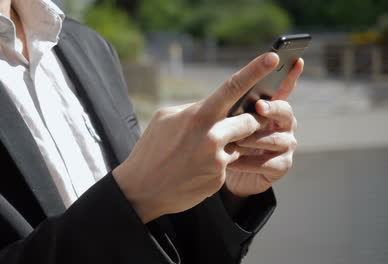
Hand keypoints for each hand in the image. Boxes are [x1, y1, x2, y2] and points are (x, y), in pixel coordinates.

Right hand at [113, 53, 279, 222]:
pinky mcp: (220, 179)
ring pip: (241, 143)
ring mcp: (218, 159)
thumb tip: (214, 105)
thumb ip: (194, 109)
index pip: (232, 87)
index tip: (273, 58)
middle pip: (250, 120)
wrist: (141, 190)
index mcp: (198, 116)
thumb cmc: (151, 149)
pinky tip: (195, 169)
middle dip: (246, 122)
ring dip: (230, 144)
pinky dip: (217, 164)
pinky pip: (229, 164)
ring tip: (199, 152)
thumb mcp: (166, 119)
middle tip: (231, 127)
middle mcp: (212, 136)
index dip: (255, 71)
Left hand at [224, 59, 303, 197]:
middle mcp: (283, 124)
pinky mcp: (281, 166)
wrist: (229, 173)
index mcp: (271, 108)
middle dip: (272, 108)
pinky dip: (248, 162)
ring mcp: (285, 145)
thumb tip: (226, 92)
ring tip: (233, 141)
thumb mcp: (227, 121)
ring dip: (253, 140)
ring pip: (275, 139)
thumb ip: (233, 108)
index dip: (291, 75)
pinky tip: (232, 162)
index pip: (283, 88)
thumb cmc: (228, 140)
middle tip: (259, 106)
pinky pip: (268, 163)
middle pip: (285, 111)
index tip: (296, 60)